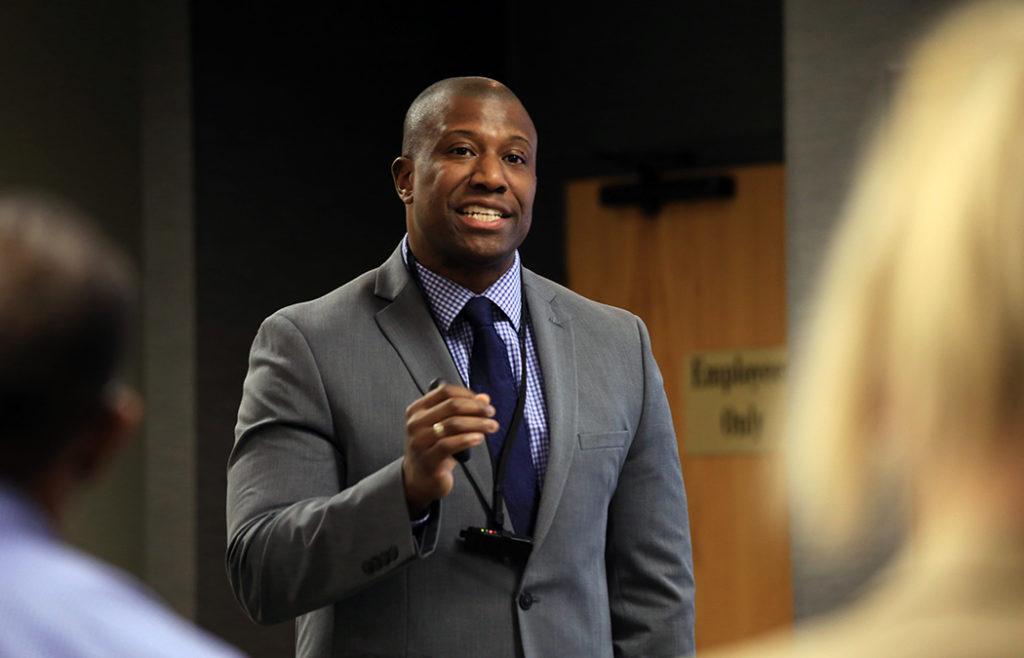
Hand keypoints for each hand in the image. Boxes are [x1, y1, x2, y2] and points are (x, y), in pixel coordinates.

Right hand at [402, 383, 495, 516]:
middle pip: (451, 406)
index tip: (482, 401)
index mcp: (418, 410)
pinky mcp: (428, 460)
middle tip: (491, 412)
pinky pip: (450, 444)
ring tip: (491, 426)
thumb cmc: (434, 449)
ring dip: (477, 423)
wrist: (420, 479)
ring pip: (453, 424)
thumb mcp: (446, 427)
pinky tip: (479, 438)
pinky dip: (468, 439)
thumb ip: (463, 410)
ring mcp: (419, 442)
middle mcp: (415, 423)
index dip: (467, 394)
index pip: (444, 391)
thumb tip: (484, 398)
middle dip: (476, 407)